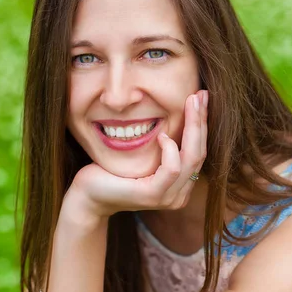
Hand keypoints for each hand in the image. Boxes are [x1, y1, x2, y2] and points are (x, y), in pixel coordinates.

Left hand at [62, 90, 207, 221]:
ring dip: (193, 127)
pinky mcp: (153, 195)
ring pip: (192, 158)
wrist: (89, 194)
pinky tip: (162, 134)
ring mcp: (168, 197)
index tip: (201, 97)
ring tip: (189, 102)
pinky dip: (170, 149)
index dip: (202, 123)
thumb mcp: (145, 155)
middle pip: (200, 152)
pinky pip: (172, 168)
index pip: (199, 150)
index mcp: (180, 185)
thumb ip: (163, 144)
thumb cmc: (113, 171)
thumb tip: (174, 111)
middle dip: (201, 120)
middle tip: (200, 94)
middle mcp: (179, 194)